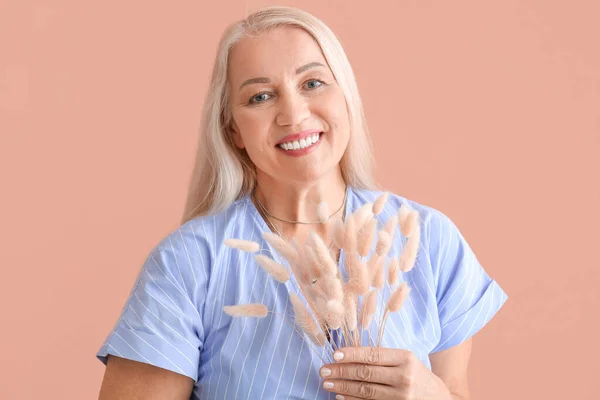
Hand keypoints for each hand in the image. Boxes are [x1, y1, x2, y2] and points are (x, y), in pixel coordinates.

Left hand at [320, 347, 451, 399]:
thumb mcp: (407, 360)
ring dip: (343, 386)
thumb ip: (384, 357)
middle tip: (324, 370)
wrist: (441, 399)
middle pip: (366, 373)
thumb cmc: (419, 376)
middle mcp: (404, 377)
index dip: (352, 354)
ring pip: (365, 391)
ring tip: (328, 383)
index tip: (335, 354)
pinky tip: (341, 396)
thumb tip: (350, 354)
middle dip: (341, 371)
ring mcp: (401, 396)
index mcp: (405, 358)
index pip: (373, 354)